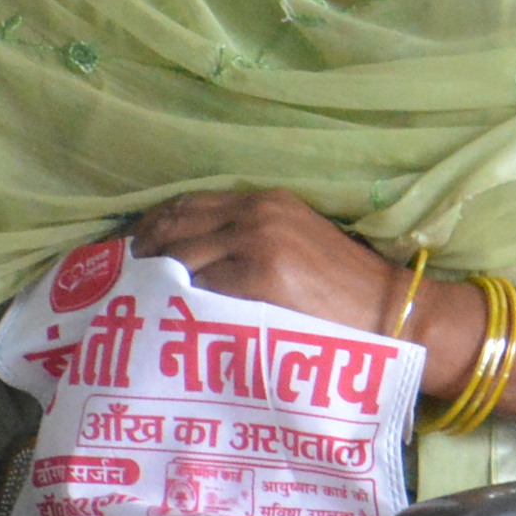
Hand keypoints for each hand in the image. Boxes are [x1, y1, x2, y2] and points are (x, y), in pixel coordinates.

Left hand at [132, 191, 401, 332]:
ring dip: (156, 280)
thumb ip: (252, 234)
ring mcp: (257, 244)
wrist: (388, 309)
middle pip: (175, 226)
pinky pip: (200, 288)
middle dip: (145, 251)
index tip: (135, 247)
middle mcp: (258, 214)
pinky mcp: (258, 279)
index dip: (154, 224)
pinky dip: (179, 301)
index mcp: (268, 200)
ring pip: (180, 258)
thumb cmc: (344, 284)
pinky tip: (169, 315)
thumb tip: (190, 251)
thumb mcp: (298, 239)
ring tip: (142, 301)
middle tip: (128, 277)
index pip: (189, 204)